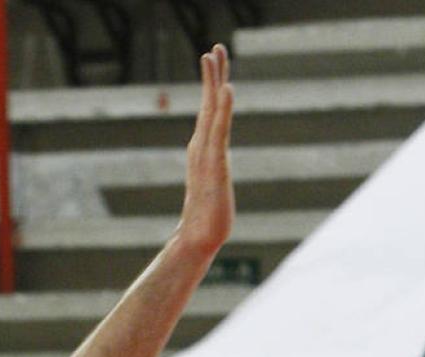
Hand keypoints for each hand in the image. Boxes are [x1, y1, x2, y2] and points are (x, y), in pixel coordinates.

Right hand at [178, 44, 235, 252]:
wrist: (198, 240)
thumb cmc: (207, 220)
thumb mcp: (213, 191)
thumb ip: (213, 179)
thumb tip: (212, 183)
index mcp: (203, 150)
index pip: (209, 112)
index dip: (212, 85)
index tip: (213, 62)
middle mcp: (202, 147)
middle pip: (209, 104)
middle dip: (212, 75)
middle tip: (214, 48)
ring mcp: (207, 155)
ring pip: (211, 111)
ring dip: (214, 82)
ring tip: (214, 57)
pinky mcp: (214, 165)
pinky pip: (219, 131)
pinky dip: (222, 109)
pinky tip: (226, 90)